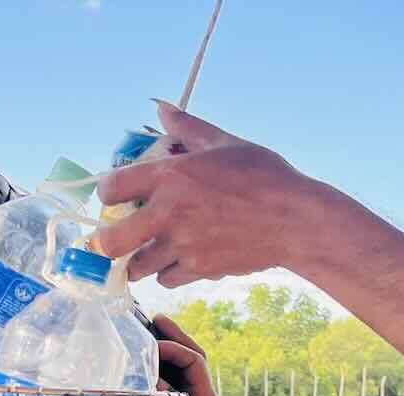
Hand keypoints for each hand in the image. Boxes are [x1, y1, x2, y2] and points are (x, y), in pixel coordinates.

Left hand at [96, 103, 329, 286]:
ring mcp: (183, 245)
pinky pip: (167, 279)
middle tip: (116, 239)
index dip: (107, 193)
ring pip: (138, 266)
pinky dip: (169, 273)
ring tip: (149, 252)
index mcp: (170, 175)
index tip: (115, 197)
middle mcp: (169, 213)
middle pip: (112, 242)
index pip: (111, 187)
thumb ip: (187, 128)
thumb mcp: (225, 143)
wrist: (296, 220)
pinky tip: (179, 260)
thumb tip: (162, 108)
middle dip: (107, 242)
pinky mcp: (200, 269)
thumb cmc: (264, 176)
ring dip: (140, 260)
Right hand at [151, 314, 235, 395]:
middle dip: (174, 337)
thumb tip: (152, 381)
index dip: (172, 347)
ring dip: (164, 354)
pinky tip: (139, 374)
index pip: (193, 360)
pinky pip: (166, 392)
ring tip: (146, 338)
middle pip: (190, 359)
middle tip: (155, 320)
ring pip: (179, 373)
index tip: (149, 346)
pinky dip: (155, 378)